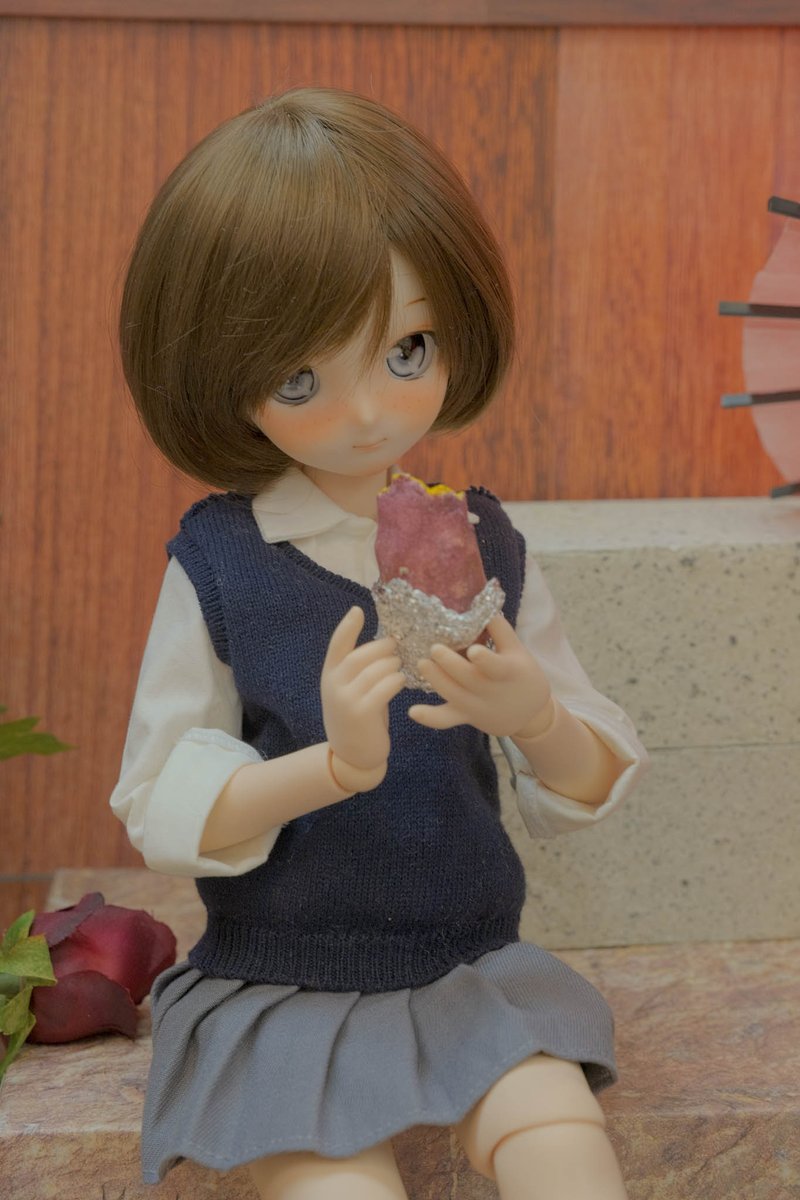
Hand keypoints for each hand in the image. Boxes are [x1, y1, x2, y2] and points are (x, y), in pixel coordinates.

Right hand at [321, 607, 405, 784]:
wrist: (353, 756)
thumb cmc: (359, 717)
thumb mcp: (351, 689)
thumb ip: (359, 669)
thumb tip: (386, 644)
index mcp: (329, 675)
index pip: (337, 644)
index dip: (347, 626)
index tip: (359, 610)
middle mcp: (333, 685)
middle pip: (361, 655)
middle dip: (382, 648)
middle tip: (396, 646)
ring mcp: (345, 699)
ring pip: (376, 670)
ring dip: (393, 665)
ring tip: (400, 667)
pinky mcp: (361, 713)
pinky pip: (384, 687)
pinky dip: (396, 681)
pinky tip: (401, 681)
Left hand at [408, 613, 551, 737]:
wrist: (530, 714)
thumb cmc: (523, 674)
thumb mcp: (519, 651)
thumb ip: (500, 630)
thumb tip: (483, 605)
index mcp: (507, 673)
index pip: (496, 668)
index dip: (485, 660)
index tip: (473, 650)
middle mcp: (490, 692)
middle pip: (468, 680)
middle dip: (450, 664)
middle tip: (434, 648)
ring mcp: (476, 705)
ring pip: (453, 695)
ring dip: (436, 680)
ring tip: (421, 663)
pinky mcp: (465, 715)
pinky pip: (445, 720)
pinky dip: (429, 717)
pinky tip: (412, 711)